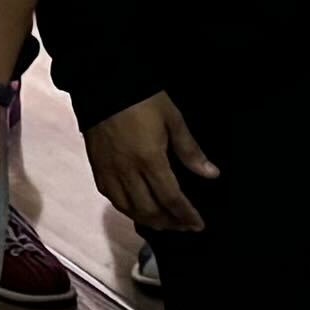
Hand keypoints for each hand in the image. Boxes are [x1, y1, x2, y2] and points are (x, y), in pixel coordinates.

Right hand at [84, 91, 216, 237]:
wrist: (102, 83)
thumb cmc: (142, 99)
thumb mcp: (172, 119)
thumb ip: (190, 150)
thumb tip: (211, 174)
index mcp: (150, 160)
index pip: (171, 199)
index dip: (186, 215)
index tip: (198, 225)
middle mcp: (128, 173)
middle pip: (150, 210)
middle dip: (169, 223)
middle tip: (184, 226)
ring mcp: (110, 172)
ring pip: (129, 209)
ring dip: (148, 221)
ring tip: (163, 223)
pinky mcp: (97, 169)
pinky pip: (112, 199)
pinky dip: (127, 209)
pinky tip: (136, 209)